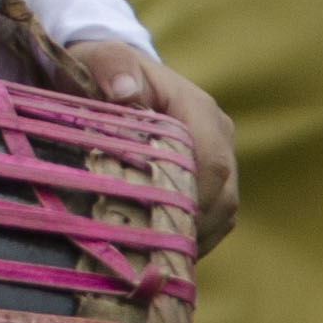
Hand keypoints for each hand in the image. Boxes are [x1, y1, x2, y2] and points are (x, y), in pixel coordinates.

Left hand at [56, 35, 239, 253]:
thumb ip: (110, 68)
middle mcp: (218, 133)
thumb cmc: (103, 71)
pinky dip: (194, 237)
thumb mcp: (98, 61)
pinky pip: (215, 217)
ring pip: (224, 210)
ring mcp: (219, 157)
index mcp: (197, 108)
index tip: (156, 224)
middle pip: (222, 193)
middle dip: (191, 226)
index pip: (210, 161)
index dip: (190, 198)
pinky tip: (164, 253)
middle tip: (151, 254)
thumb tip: (124, 91)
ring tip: (157, 260)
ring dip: (194, 237)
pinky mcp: (211, 178)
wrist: (111, 75)